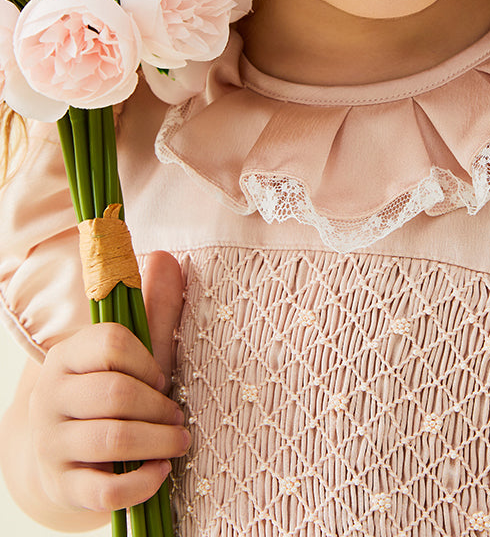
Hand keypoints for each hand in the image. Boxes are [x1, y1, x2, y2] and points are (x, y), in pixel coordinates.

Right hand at [28, 250, 188, 513]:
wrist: (61, 457)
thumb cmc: (108, 394)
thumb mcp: (130, 352)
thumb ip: (152, 308)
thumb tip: (167, 256)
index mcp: (67, 355)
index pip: (110, 342)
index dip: (146, 359)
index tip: (163, 376)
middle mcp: (52, 397)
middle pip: (114, 394)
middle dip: (158, 406)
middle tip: (179, 417)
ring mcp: (53, 444)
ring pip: (111, 441)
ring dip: (157, 442)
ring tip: (180, 441)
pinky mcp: (63, 486)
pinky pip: (103, 490)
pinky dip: (140, 483)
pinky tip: (160, 473)